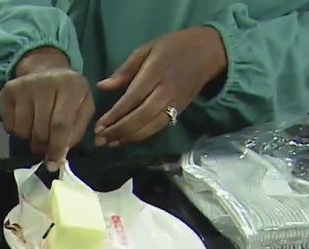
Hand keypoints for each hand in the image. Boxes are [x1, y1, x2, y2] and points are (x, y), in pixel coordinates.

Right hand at [0, 48, 93, 170]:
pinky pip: (9, 124)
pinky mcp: (8, 90)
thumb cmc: (69, 94)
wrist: (47, 69)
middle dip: (42, 147)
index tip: (54, 163)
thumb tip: (59, 157)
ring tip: (37, 130)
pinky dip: (17, 131)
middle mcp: (45, 82)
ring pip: (23, 129)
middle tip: (45, 150)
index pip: (60, 124)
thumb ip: (75, 133)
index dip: (56, 147)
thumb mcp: (83, 108)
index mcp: (70, 86)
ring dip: (29, 139)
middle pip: (40, 129)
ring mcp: (24, 85)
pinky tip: (26, 121)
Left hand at [94, 27, 227, 146]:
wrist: (210, 51)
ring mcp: (176, 102)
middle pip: (141, 116)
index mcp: (156, 72)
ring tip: (109, 143)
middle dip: (119, 130)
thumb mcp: (148, 49)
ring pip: (151, 125)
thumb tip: (102, 86)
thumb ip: (125, 70)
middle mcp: (166, 90)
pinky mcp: (181, 109)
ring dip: (129, 137)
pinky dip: (142, 135)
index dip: (115, 114)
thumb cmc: (174, 46)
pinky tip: (127, 139)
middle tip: (99, 140)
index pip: (133, 98)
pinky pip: (160, 126)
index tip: (98, 125)